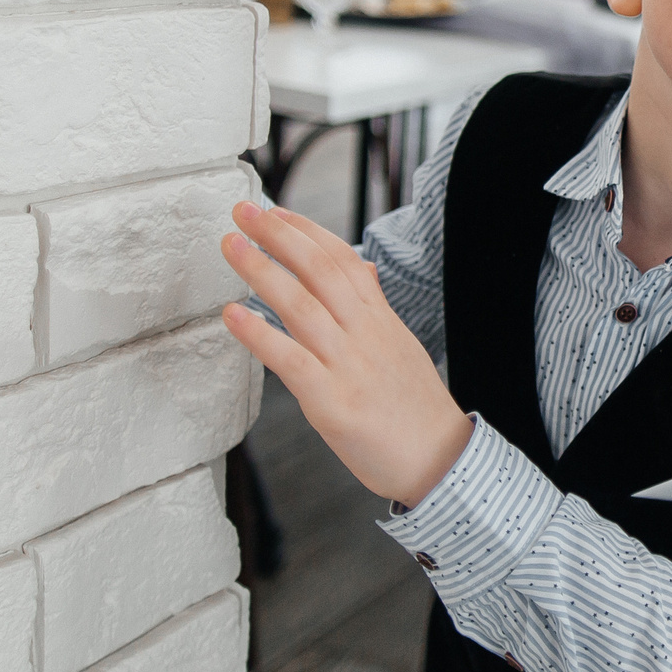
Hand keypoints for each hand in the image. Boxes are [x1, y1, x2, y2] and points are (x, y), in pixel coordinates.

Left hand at [218, 203, 472, 507]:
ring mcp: (349, 366)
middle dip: (279, 235)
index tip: (276, 211)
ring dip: (261, 271)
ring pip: (300, 306)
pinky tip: (232, 314)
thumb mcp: (401, 346)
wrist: (440, 462)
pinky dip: (259, 334)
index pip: (344, 260)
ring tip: (230, 246)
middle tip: (243, 210)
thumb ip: (376, 308)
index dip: (307, 231)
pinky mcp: (333, 402)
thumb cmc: (416, 410)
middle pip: (319, 270)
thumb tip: (363, 269)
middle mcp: (365, 335)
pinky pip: (290, 360)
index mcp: (381, 320)